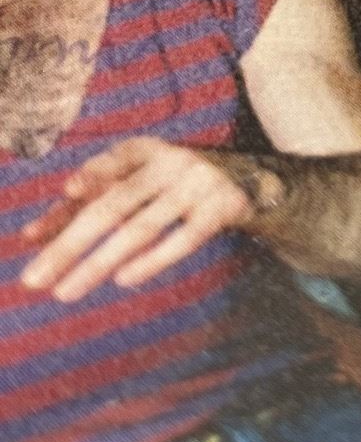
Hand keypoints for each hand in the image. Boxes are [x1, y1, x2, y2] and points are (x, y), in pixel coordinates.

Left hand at [20, 137, 255, 301]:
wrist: (249, 184)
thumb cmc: (171, 187)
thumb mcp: (134, 185)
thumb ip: (85, 204)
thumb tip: (29, 237)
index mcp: (148, 150)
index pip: (116, 160)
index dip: (95, 173)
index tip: (69, 191)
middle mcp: (173, 162)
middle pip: (116, 204)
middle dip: (72, 243)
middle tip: (36, 279)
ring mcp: (199, 185)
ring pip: (142, 227)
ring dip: (100, 262)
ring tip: (66, 291)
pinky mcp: (222, 209)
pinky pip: (185, 238)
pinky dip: (154, 259)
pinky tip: (123, 278)